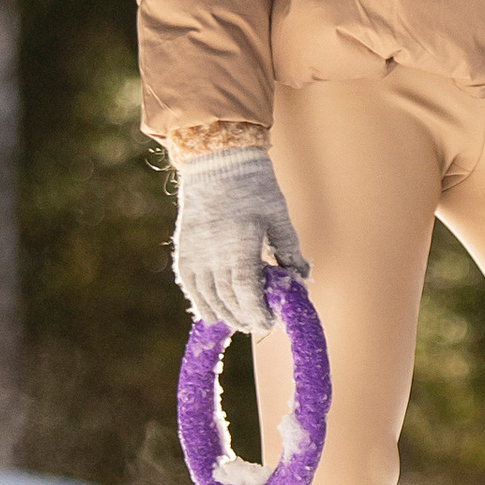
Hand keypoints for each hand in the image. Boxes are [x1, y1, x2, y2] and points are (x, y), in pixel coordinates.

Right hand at [171, 147, 309, 330]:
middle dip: (245, 318)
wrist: (217, 160)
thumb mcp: (278, 215)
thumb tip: (301, 277)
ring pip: (207, 298)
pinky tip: (213, 313)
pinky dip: (201, 303)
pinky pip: (190, 287)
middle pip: (228, 300)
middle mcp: (213, 254)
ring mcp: (195, 253)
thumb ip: (289, 249)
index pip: (246, 293)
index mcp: (240, 245)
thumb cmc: (254, 186)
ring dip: (225, 315)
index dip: (258, 312)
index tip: (269, 321)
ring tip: (240, 320)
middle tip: (259, 324)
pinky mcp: (183, 250)